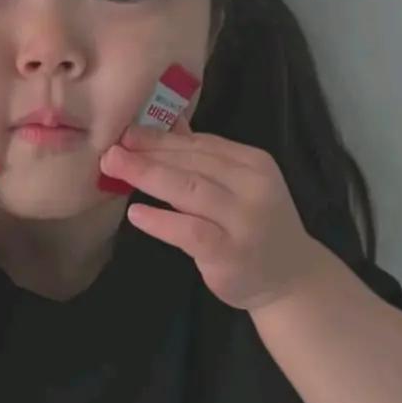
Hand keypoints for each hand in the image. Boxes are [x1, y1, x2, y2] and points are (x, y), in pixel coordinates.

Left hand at [99, 109, 332, 313]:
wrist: (291, 278)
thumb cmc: (254, 227)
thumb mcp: (238, 187)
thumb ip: (205, 159)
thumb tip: (166, 124)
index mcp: (254, 163)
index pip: (201, 144)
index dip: (161, 137)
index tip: (126, 132)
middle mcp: (253, 187)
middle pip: (192, 162)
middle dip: (148, 152)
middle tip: (111, 148)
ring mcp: (244, 221)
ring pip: (190, 190)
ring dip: (149, 176)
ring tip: (115, 168)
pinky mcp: (231, 252)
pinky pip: (190, 231)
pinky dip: (161, 221)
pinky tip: (136, 214)